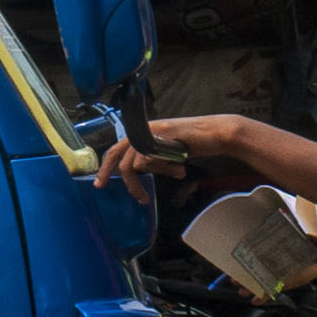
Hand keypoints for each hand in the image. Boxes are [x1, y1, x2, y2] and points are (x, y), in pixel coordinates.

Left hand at [93, 112, 236, 186]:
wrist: (217, 134)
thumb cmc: (197, 144)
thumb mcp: (168, 154)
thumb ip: (152, 160)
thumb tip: (138, 173)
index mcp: (144, 132)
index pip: (117, 148)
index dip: (106, 165)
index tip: (99, 182)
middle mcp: (145, 129)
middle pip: (117, 153)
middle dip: (108, 172)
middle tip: (101, 187)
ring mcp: (153, 131)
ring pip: (134, 162)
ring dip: (144, 179)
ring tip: (160, 185)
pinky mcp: (163, 135)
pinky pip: (150, 158)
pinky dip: (165, 169)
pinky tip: (180, 169)